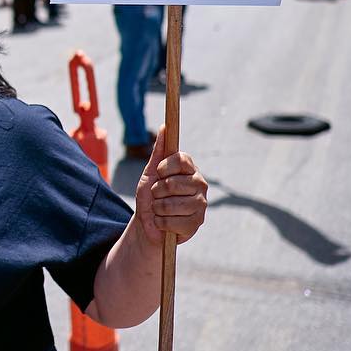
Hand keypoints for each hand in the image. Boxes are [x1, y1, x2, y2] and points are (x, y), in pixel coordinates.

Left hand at [135, 126, 207, 245]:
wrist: (149, 224)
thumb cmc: (151, 196)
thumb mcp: (151, 172)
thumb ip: (159, 151)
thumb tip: (164, 126)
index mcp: (190, 169)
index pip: (180, 159)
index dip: (164, 167)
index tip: (158, 173)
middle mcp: (200, 184)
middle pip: (172, 183)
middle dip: (156, 192)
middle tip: (157, 195)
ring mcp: (201, 205)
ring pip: (170, 205)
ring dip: (157, 208)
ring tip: (160, 210)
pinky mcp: (197, 223)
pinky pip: (172, 221)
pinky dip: (161, 223)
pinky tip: (165, 222)